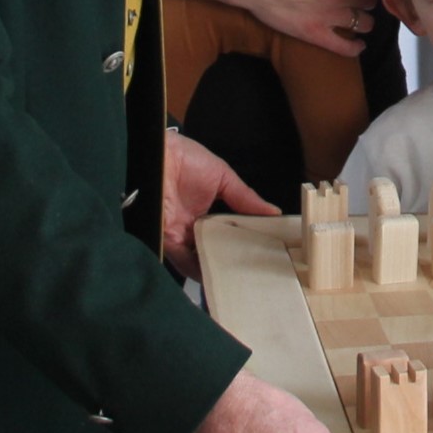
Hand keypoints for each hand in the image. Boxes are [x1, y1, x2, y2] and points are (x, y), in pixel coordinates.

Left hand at [164, 133, 276, 279]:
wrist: (158, 153)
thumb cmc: (187, 159)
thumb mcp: (224, 177)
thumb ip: (246, 199)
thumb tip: (274, 213)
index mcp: (206, 213)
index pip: (226, 235)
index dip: (241, 246)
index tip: (261, 255)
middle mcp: (192, 227)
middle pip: (213, 251)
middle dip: (229, 263)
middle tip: (250, 274)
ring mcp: (179, 235)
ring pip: (199, 259)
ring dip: (215, 268)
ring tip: (236, 279)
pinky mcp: (167, 239)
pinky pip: (183, 259)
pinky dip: (198, 268)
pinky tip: (215, 273)